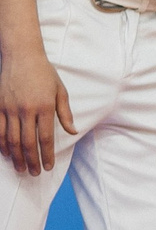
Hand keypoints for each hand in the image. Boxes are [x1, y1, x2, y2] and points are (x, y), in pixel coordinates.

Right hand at [0, 44, 70, 176]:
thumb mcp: (60, 91)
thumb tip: (73, 132)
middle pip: (28, 143)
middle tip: (34, 173)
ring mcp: (10, 108)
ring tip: (20, 168)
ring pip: (12, 139)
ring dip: (16, 156)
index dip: (47, 155)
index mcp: (44, 107)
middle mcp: (26, 110)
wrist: (22, 56)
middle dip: (31, 161)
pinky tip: (6, 153)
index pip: (46, 138)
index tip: (49, 167)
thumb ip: (65, 113)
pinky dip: (1, 143)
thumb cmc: (45, 74)